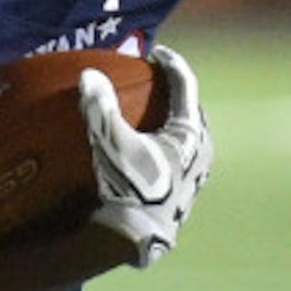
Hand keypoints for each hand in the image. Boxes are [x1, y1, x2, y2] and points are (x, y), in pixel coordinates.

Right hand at [79, 44, 210, 267]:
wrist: (135, 237)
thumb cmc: (128, 186)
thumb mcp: (110, 143)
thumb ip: (100, 107)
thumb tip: (89, 75)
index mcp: (190, 133)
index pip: (185, 86)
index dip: (171, 65)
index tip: (157, 53)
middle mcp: (200, 152)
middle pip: (191, 112)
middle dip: (176, 96)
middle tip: (157, 84)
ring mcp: (196, 176)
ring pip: (188, 139)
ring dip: (172, 125)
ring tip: (153, 120)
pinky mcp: (186, 195)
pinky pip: (180, 160)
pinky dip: (166, 148)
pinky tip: (148, 156)